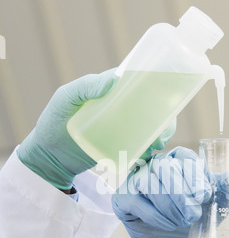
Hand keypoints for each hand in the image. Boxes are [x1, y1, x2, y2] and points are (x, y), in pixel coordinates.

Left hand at [17, 70, 177, 189]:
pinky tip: (150, 153)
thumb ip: (85, 87)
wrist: (49, 157)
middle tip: (163, 131)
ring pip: (151, 127)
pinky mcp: (121, 147)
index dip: (160, 86)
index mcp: (111, 90)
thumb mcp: (66, 99)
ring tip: (156, 144)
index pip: (140, 83)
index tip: (171, 94)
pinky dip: (150, 149)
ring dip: (161, 133)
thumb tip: (116, 79)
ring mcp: (122, 128)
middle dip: (165, 117)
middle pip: (152, 107)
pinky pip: (142, 145)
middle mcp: (121, 107)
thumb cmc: (54, 121)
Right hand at [112, 146, 228, 237]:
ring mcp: (136, 179)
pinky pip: (136, 200)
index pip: (184, 157)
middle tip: (193, 215)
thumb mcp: (215, 205)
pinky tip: (167, 225)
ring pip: (149, 183)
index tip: (204, 195)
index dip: (194, 175)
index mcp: (178, 161)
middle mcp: (155, 165)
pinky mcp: (123, 197)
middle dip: (181, 193)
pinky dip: (154, 215)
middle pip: (164, 168)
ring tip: (181, 222)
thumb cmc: (193, 219)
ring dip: (169, 206)